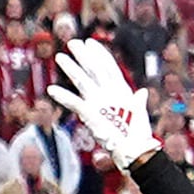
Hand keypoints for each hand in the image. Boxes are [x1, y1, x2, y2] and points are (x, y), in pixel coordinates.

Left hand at [48, 39, 158, 167]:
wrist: (135, 151)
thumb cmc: (137, 134)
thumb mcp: (139, 113)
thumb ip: (137, 101)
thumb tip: (142, 92)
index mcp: (122, 92)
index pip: (109, 68)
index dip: (100, 54)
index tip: (90, 43)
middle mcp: (111, 94)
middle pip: (95, 69)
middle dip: (84, 55)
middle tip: (73, 43)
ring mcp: (100, 103)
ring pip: (82, 81)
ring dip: (71, 69)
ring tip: (59, 57)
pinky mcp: (91, 115)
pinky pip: (74, 103)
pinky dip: (63, 96)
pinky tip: (51, 90)